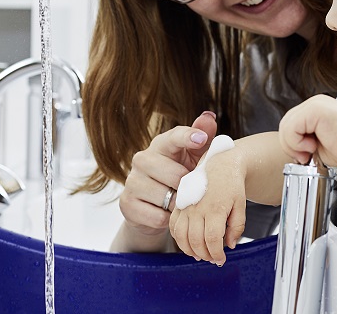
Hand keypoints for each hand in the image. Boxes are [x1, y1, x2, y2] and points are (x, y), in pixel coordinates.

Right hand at [117, 111, 217, 241]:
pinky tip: (167, 214)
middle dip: (188, 186)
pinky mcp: (126, 204)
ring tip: (179, 202)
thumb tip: (209, 116)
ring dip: (178, 205)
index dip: (187, 137)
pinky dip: (167, 220)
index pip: (174, 136)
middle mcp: (142, 159)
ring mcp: (132, 181)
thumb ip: (202, 138)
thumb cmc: (179, 177)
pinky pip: (157, 216)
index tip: (201, 139)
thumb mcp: (193, 158)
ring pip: (166, 197)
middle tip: (191, 191)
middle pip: (175, 174)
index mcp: (161, 145)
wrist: (155, 209)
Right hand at [169, 148, 246, 265]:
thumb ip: (236, 227)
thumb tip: (229, 245)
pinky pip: (173, 226)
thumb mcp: (241, 205)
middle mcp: (198, 207)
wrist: (220, 163)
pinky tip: (188, 242)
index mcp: (215, 207)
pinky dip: (178, 238)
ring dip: (190, 250)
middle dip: (205, 255)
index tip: (221, 259)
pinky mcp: (179, 204)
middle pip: (196, 241)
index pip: (212, 239)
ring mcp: (186, 206)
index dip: (216, 254)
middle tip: (213, 259)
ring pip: (181, 236)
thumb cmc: (232, 183)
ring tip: (200, 254)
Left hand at [278, 94, 336, 166]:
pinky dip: (297, 142)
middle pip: (285, 124)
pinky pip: (291, 127)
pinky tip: (313, 146)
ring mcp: (314, 104)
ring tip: (311, 151)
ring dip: (293, 145)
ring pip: (285, 125)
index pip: (290, 124)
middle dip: (290, 145)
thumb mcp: (319, 144)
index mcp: (315, 109)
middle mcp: (314, 103)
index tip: (306, 156)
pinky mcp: (315, 110)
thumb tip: (288, 146)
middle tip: (305, 157)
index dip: (292, 143)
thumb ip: (303, 140)